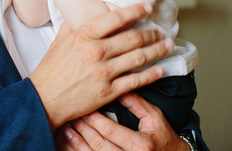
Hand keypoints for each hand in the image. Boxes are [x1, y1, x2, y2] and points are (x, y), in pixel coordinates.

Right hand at [30, 3, 173, 128]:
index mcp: (84, 35)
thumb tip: (82, 15)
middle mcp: (96, 51)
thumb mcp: (59, 41)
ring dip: (156, 50)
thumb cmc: (50, 70)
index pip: (116, 18)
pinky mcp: (108, 91)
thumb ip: (73, 26)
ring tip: (167, 46)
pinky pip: (136, 81)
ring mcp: (104, 72)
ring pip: (138, 58)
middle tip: (160, 32)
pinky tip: (159, 70)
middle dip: (151, 33)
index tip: (147, 7)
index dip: (135, 11)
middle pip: (132, 38)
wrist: (44, 99)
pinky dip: (150, 74)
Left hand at [62, 94, 188, 150]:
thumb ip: (137, 103)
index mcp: (140, 146)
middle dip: (83, 128)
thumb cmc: (163, 139)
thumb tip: (120, 86)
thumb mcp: (154, 118)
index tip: (85, 107)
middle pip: (98, 144)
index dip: (95, 119)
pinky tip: (72, 142)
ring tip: (68, 127)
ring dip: (77, 141)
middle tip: (71, 113)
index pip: (111, 131)